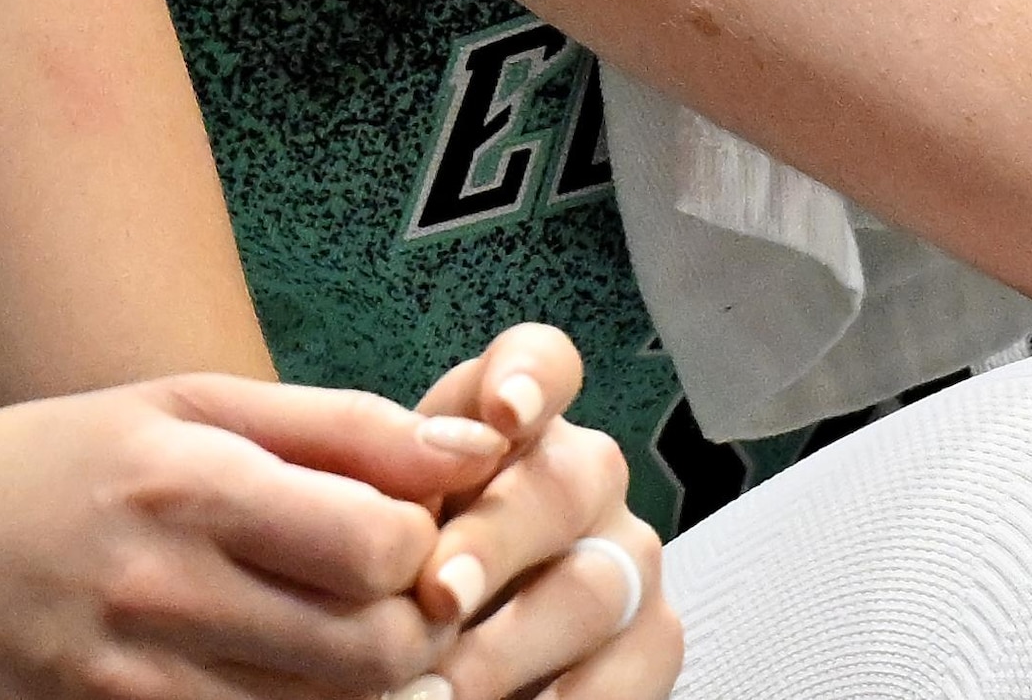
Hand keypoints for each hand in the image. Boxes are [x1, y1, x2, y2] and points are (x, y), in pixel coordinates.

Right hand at [0, 370, 494, 695]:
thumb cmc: (44, 472)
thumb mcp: (176, 407)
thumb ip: (334, 426)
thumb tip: (477, 444)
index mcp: (188, 479)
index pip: (384, 542)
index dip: (424, 542)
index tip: (405, 530)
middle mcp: (166, 588)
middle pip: (379, 651)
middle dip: (417, 630)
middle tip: (396, 603)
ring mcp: (139, 684)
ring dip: (368, 687)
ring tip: (342, 641)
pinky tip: (282, 680)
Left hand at [405, 329, 670, 698]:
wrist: (436, 662)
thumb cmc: (393, 580)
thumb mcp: (376, 526)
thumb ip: (392, 495)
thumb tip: (423, 516)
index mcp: (516, 428)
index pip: (545, 364)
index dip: (531, 376)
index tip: (502, 415)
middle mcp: (584, 478)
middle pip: (565, 482)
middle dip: (495, 541)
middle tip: (436, 598)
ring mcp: (627, 558)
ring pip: (594, 584)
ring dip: (513, 644)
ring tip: (439, 689)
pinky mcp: (655, 637)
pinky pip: (641, 662)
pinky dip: (578, 697)